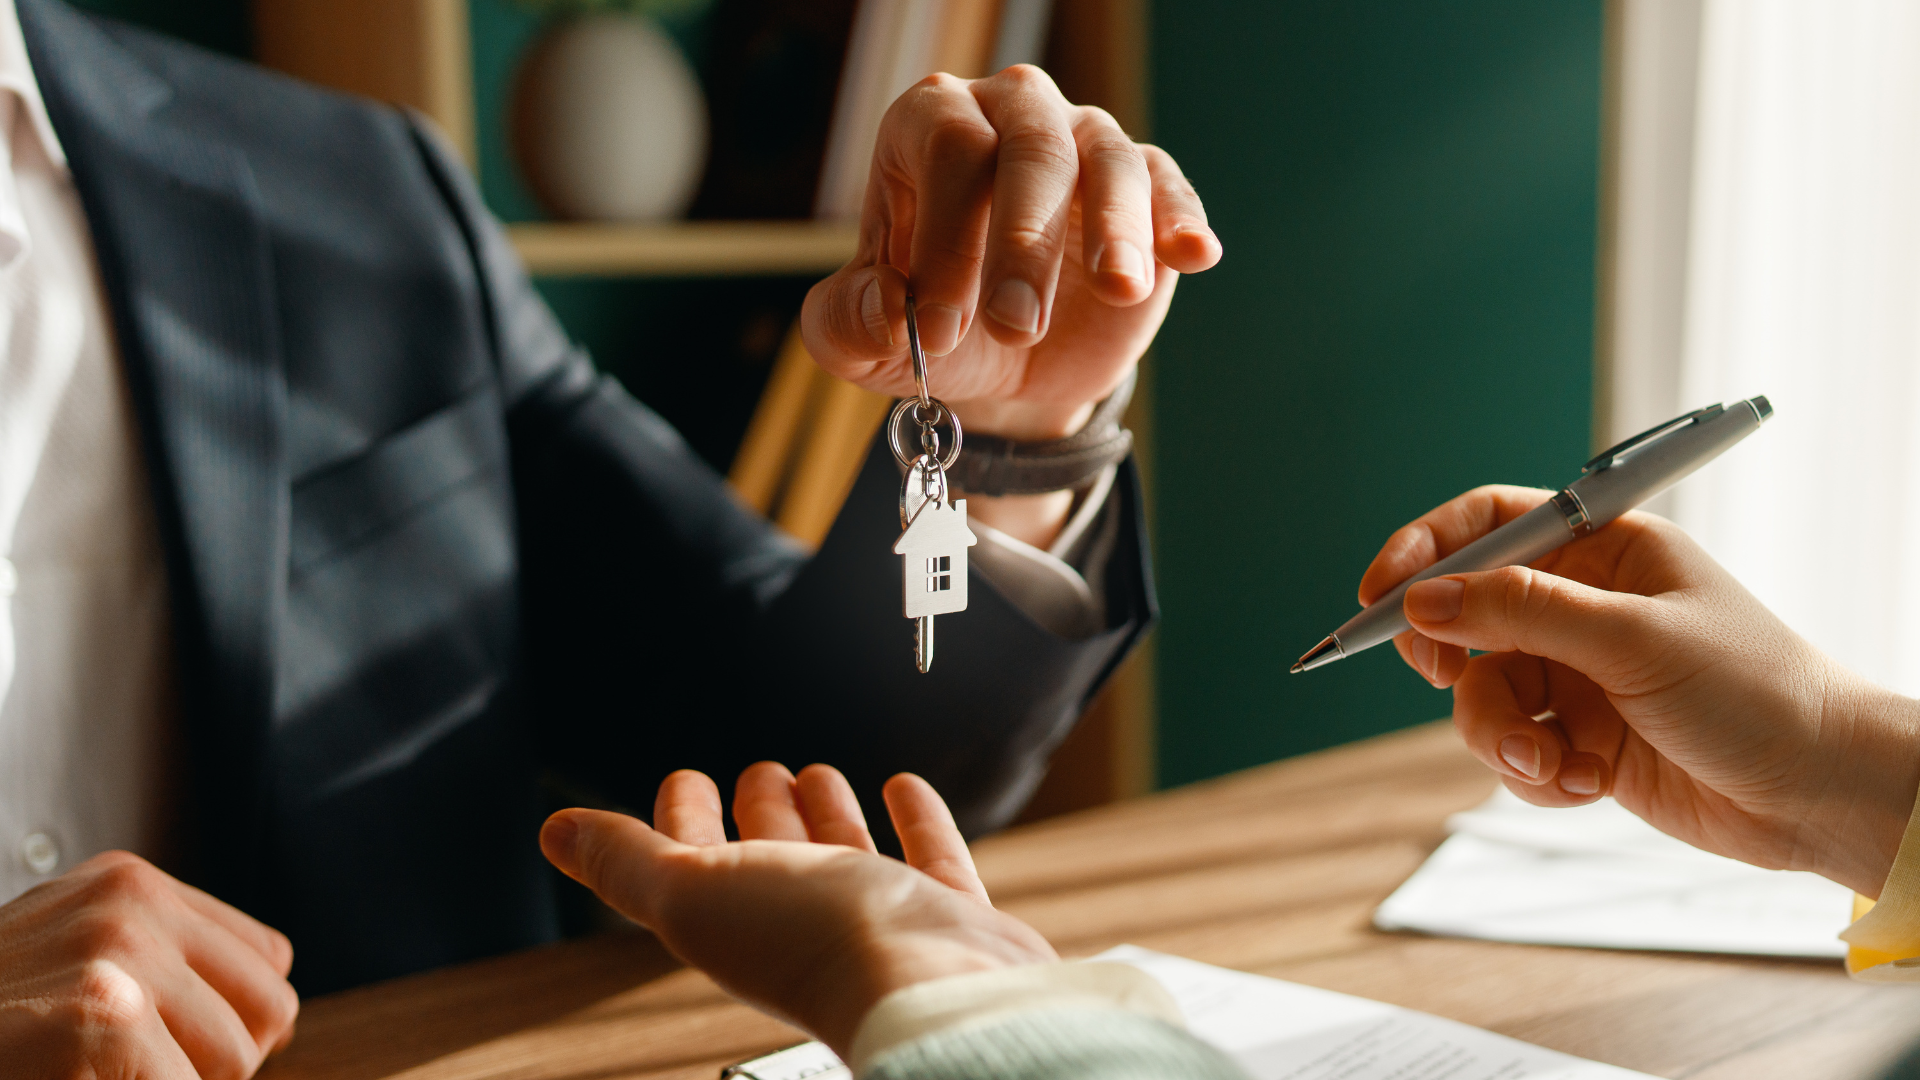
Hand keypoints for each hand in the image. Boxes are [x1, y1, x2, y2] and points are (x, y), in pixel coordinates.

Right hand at [0, 851, 297, 1079]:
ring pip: (237, 1057)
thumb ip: (168, 964)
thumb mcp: (76, 958)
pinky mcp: (104, 1018)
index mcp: (130, 883)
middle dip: (224, 1059)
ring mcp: (122, 954)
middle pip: (272, 1004)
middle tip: (152, 1070)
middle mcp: (133, 902)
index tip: (187, 1047)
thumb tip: (280, 1022)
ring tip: (110, 1073)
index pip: (268, 956)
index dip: (242, 1018)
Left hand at [540, 762, 1055, 1056]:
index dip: (683, 817)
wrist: (935, 990)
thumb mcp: (693, 892)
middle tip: (759, 771)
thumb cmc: (815, 947)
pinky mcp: (948, 918)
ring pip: (845, 856)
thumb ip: (625, 862)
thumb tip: (553, 833)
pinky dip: (917, 820)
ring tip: (819, 774)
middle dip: (760, 810)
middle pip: (772, 856)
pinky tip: (906, 787)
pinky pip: (929, 859)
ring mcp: (880, 921)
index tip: (683, 778)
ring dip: (828, 813)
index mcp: (735, 919)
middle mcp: (805, 922)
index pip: (696, 860)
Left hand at [800, 65, 1221, 446]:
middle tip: (1014, 328)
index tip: (937, 332)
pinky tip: (1194, 255)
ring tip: (1116, 289)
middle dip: (1024, 241)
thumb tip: (889, 309)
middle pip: (1029, 145)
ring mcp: (1084, 144)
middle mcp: (1010, 114)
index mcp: (931, 126)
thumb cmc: (931, 330)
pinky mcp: (1147, 191)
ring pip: (1106, 159)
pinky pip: (1167, 187)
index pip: (946, 148)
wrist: (1008, 369)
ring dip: (1111, 228)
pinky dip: (1180, 219)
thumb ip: (850, 324)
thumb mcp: (864, 342)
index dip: (945, 236)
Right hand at [1360, 485, 1919, 897]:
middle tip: (1445, 679)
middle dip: (1451, 656)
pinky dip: (1535, 772)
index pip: (1490, 523)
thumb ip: (1521, 614)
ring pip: (1483, 694)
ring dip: (1502, 735)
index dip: (1426, 550)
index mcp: (1606, 549)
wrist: (1819, 794)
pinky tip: (1585, 783)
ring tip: (1548, 763)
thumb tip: (1422, 602)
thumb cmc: (1757, 691)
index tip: (1379, 593)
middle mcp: (1584, 606)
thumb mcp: (1633, 639)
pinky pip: (1513, 749)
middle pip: (1467, 613)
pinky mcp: (1579, 739)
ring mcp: (1578, 674)